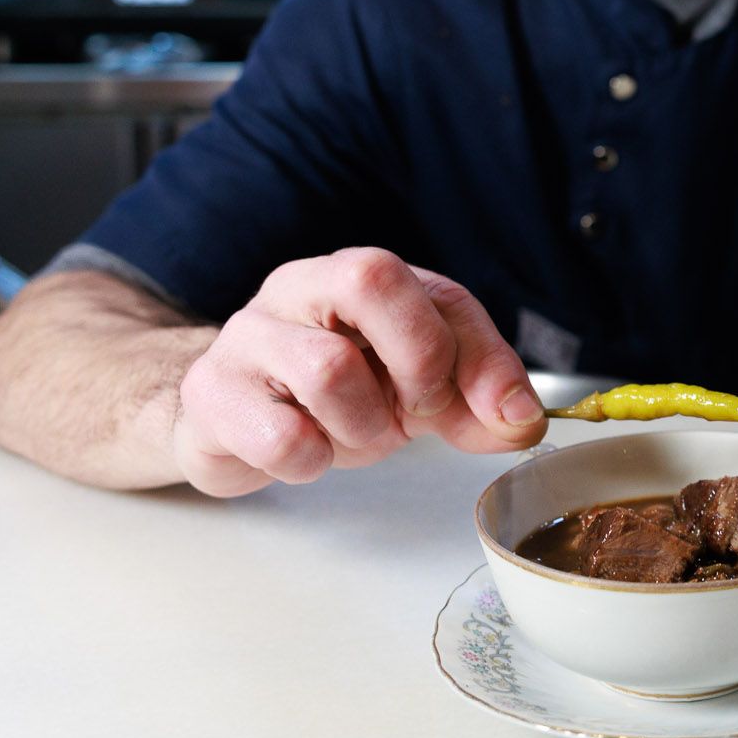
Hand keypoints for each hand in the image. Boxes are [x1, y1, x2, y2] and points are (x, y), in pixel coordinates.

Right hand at [173, 248, 545, 496]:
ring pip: (330, 369)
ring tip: (348, 435)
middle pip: (370, 277)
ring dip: (361, 427)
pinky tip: (304, 453)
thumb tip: (525, 420)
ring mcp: (247, 335)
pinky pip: (281, 436)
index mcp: (359, 275)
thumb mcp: (417, 390)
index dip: (477, 355)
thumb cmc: (335, 394)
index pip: (436, 290)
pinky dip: (310, 462)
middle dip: (418, 360)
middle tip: (415, 413)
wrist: (231, 422)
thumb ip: (476, 400)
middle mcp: (298, 287)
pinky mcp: (212, 394)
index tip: (498, 411)